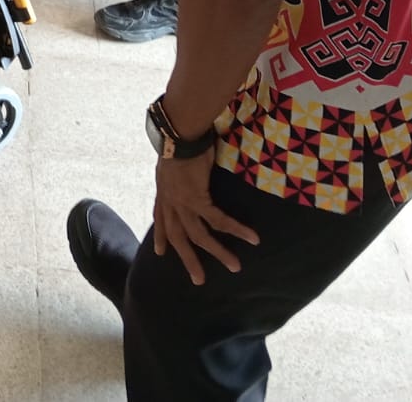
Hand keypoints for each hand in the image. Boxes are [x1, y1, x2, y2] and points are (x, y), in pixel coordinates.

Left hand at [152, 151, 258, 285]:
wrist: (180, 131)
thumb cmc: (182, 138)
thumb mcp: (175, 159)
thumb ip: (180, 171)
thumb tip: (192, 168)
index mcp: (163, 190)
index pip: (159, 218)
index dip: (160, 236)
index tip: (161, 252)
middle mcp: (169, 200)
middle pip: (177, 236)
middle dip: (187, 259)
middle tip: (198, 280)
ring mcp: (182, 202)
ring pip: (198, 236)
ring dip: (218, 252)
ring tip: (235, 266)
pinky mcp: (197, 199)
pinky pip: (218, 220)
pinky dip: (236, 230)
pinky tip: (251, 237)